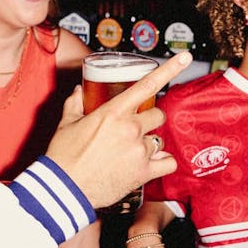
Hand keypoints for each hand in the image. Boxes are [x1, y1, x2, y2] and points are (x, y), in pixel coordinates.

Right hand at [46, 53, 187, 207]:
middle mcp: (131, 128)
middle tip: (135, 128)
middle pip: (158, 114)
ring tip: (133, 151)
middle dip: (150, 119)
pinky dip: (162, 162)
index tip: (184, 57)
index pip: (148, 84)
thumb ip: (75, 103)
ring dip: (151, 142)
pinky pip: (167, 162)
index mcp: (114, 112)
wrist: (64, 189)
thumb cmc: (63, 155)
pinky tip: (151, 164)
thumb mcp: (67, 123)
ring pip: (160, 139)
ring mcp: (139, 150)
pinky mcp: (143, 172)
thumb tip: (79, 90)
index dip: (169, 68)